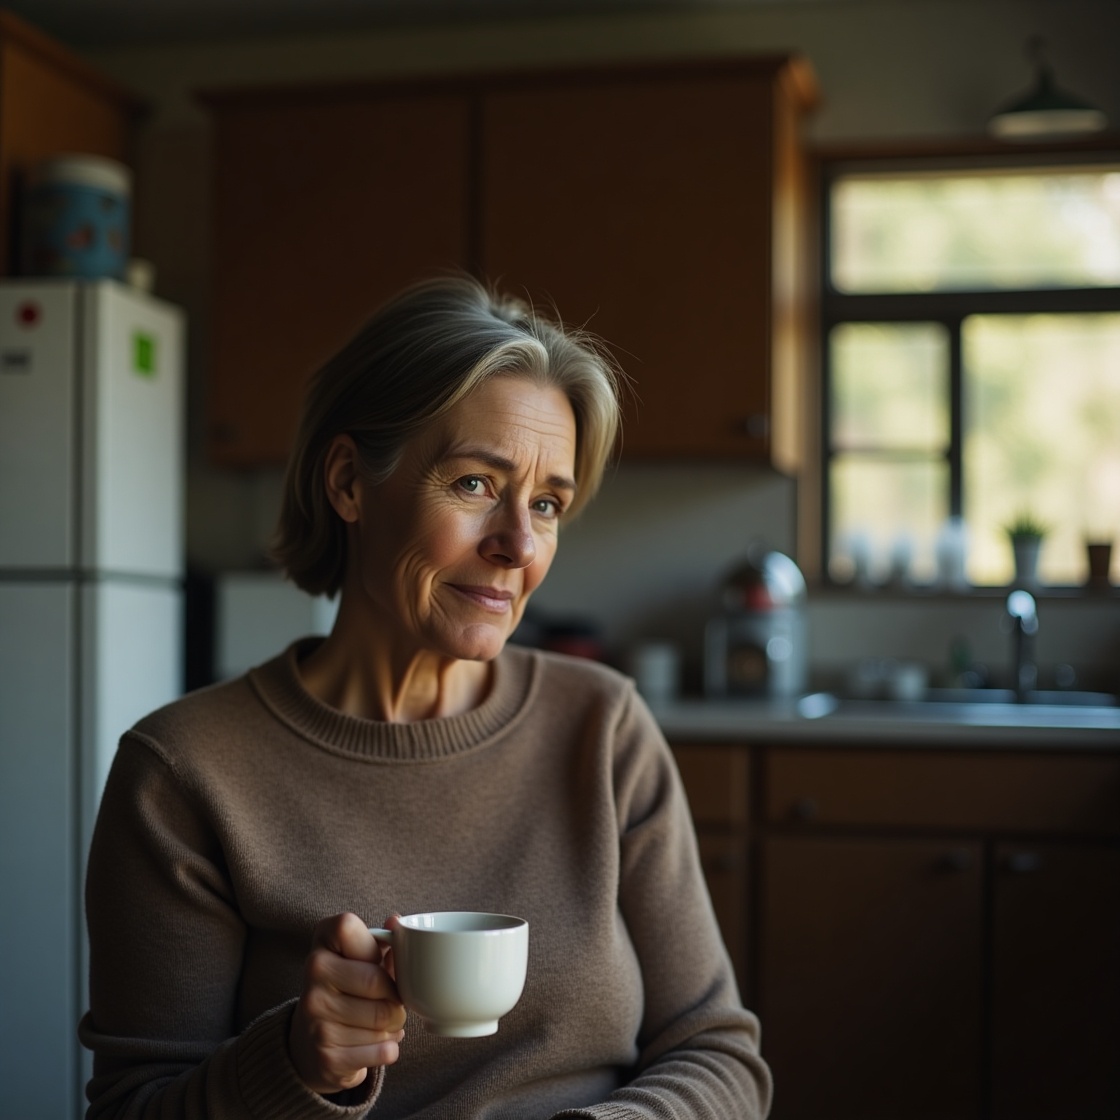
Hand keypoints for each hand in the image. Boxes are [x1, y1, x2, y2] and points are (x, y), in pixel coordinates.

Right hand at [289, 912, 405, 1093]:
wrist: (311, 1044)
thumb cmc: (349, 989)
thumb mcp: (362, 959)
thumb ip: (383, 940)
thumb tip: (396, 921)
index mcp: (322, 943)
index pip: (348, 927)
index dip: (374, 947)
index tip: (374, 962)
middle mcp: (312, 975)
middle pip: (377, 981)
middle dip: (396, 995)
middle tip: (393, 1001)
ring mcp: (314, 1016)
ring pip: (383, 1018)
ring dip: (394, 1024)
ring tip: (382, 1022)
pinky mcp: (326, 1055)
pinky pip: (382, 1050)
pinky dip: (389, 1048)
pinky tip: (375, 1044)